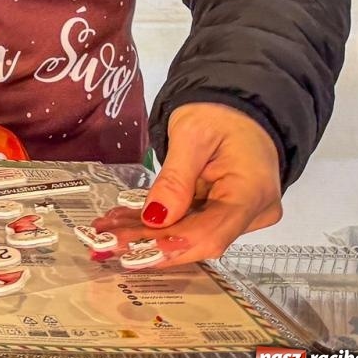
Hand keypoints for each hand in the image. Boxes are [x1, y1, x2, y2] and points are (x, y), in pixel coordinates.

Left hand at [91, 102, 283, 267]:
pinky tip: (124, 220)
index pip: (211, 233)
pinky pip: (189, 221)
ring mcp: (240, 215)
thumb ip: (175, 178)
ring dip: (146, 233)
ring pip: (189, 233)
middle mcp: (252, 213)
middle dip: (149, 242)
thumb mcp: (192, 134)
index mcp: (252, 193)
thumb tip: (156, 218)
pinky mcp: (224, 212)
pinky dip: (157, 221)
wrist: (239, 107)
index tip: (132, 250)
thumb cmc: (220, 113)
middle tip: (105, 241)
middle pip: (198, 238)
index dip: (170, 246)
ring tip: (106, 230)